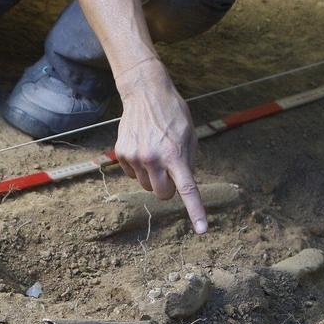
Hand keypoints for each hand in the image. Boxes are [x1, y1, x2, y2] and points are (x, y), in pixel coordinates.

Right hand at [115, 66, 207, 233]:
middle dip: (167, 188)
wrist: (145, 94)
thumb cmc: (173, 115)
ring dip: (152, 176)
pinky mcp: (122, 153)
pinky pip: (133, 174)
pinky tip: (142, 147)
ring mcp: (135, 157)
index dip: (195, 211)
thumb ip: (188, 162)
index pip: (187, 189)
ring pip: (146, 186)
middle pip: (162, 194)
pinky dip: (139, 167)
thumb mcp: (189, 137)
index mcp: (175, 155)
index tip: (201, 230)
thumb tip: (183, 185)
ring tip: (154, 153)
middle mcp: (154, 159)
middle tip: (170, 172)